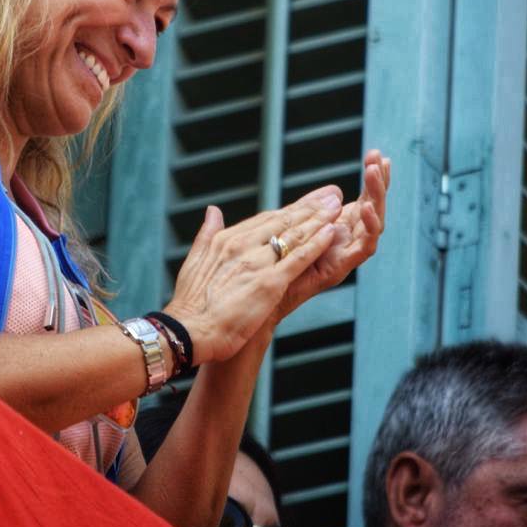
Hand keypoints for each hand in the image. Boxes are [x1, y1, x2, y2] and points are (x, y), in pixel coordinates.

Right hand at [164, 187, 343, 365]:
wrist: (188, 331)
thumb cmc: (191, 304)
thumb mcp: (196, 260)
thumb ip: (208, 233)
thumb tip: (213, 211)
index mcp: (226, 240)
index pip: (265, 219)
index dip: (290, 210)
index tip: (308, 201)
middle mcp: (243, 245)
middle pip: (284, 221)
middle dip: (311, 208)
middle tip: (332, 195)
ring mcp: (257, 263)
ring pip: (294, 235)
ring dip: (319, 219)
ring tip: (337, 206)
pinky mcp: (269, 283)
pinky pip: (298, 258)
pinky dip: (316, 244)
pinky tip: (331, 232)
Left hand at [273, 149, 390, 321]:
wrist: (260, 299)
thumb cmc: (276, 264)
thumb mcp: (294, 226)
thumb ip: (311, 208)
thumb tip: (334, 189)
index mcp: (337, 229)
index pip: (363, 198)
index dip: (372, 178)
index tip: (376, 155)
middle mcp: (345, 241)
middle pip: (373, 208)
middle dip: (379, 183)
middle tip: (380, 159)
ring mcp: (345, 254)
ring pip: (373, 225)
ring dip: (376, 198)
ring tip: (374, 174)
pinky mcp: (341, 268)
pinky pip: (364, 247)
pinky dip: (368, 228)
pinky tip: (366, 209)